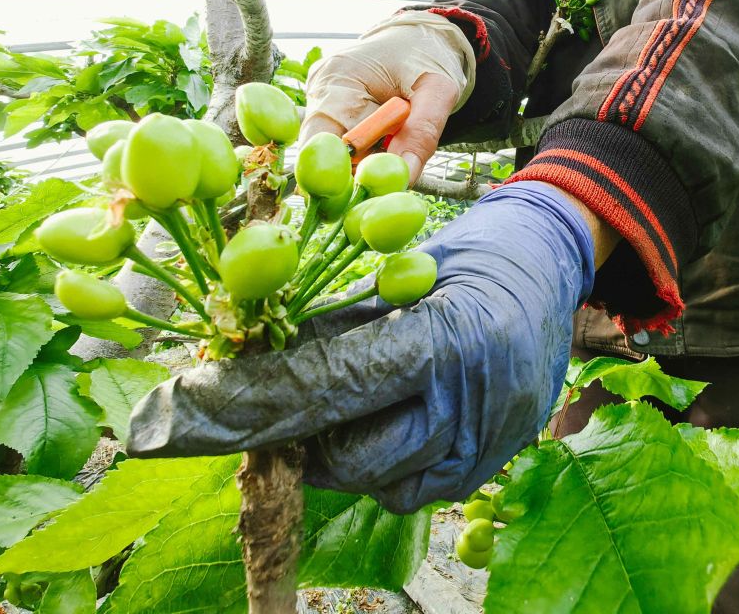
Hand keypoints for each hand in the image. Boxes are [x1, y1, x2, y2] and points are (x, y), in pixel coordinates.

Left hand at [126, 182, 594, 512]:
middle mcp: (475, 401)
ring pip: (375, 481)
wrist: (554, 262)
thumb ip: (336, 319)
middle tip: (233, 417)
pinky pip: (408, 491)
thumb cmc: (473, 247)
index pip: (332, 384)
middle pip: (349, 453)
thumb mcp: (401, 265)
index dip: (252, 402)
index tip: (183, 413)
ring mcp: (489, 441)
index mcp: (452, 336)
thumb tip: (252, 356)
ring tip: (311, 411)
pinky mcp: (491, 465)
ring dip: (327, 453)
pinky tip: (364, 425)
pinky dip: (372, 467)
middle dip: (283, 438)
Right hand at [301, 11, 475, 182]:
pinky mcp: (331, 109)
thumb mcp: (439, 90)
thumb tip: (403, 175)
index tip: (369, 192)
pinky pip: (345, 144)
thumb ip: (423, 132)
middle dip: (358, 171)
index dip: (340, 174)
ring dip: (366, 160)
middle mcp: (320, 88)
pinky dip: (366, 152)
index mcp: (338, 77)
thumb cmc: (430, 57)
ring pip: (338, 152)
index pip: (322, 139)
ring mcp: (321, 99)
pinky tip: (386, 140)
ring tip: (396, 144)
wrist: (422, 38)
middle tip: (391, 179)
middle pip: (326, 152)